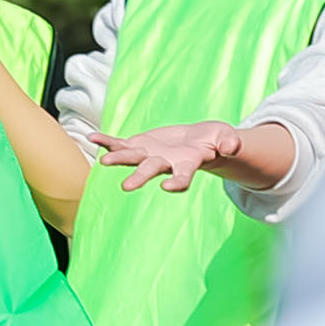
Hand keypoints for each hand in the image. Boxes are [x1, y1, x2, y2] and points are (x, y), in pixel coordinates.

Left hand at [87, 119, 255, 195]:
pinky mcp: (140, 144)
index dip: (177, 183)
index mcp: (187, 164)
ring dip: (118, 159)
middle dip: (140, 177)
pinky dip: (107, 141)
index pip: (182, 177)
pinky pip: (120, 144)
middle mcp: (165, 164)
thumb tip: (232, 146)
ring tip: (103, 162)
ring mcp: (150, 155)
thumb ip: (230, 143)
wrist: (197, 140)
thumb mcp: (226, 138)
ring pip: (132, 158)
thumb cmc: (216, 141)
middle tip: (126, 187)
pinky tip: (92, 138)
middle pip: (152, 170)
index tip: (169, 187)